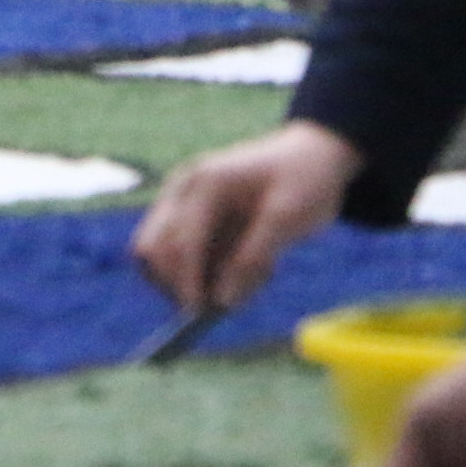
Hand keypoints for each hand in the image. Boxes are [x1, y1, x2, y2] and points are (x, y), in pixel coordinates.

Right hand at [133, 121, 363, 312]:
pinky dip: (200, 272)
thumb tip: (222, 301)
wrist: (313, 152)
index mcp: (205, 183)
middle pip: (152, 250)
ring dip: (191, 278)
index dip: (185, 282)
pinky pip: (179, 254)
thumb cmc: (305, 180)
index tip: (200, 314)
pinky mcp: (188, 214)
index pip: (179, 243)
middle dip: (180, 283)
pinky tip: (239, 266)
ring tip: (245, 275)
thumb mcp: (290, 218)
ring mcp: (180, 200)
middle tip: (228, 299)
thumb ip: (253, 258)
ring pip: (159, 255)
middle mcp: (182, 189)